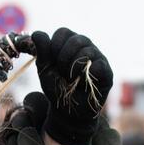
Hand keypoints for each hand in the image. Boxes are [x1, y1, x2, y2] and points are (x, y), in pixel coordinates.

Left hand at [31, 28, 112, 144]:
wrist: (67, 111)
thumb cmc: (56, 87)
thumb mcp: (45, 69)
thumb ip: (42, 51)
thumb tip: (37, 33)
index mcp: (69, 42)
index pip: (62, 33)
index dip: (54, 47)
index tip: (52, 63)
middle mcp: (86, 46)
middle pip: (75, 40)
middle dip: (63, 59)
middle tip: (63, 74)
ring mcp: (98, 57)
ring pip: (87, 52)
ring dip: (73, 70)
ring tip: (72, 81)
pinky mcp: (107, 72)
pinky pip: (98, 65)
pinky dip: (86, 76)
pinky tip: (83, 83)